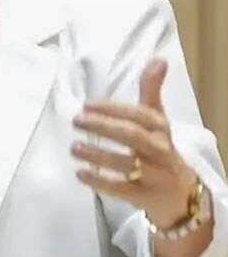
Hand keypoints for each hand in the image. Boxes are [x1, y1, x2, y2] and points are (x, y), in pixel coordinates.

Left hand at [72, 59, 198, 226]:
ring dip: (97, 154)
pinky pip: (121, 189)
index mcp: (162, 130)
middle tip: (76, 121)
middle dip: (103, 127)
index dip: (114, 109)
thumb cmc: (161, 150)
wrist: (182, 196)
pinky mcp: (146, 197)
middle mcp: (161, 151)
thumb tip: (158, 59)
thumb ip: (151, 91)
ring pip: (126, 163)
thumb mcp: (158, 121)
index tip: (87, 104)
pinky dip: (100, 181)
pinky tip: (80, 173)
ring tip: (73, 147)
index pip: (141, 115)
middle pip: (132, 136)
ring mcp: (155, 176)